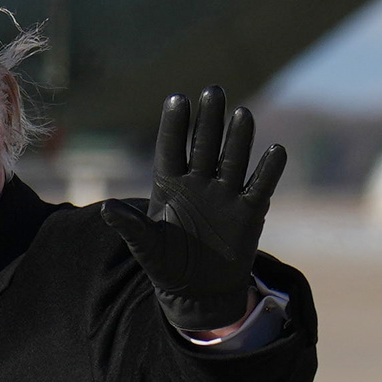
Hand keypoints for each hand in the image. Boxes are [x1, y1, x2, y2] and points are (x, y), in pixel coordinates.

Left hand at [100, 85, 286, 330]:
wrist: (197, 291)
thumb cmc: (165, 264)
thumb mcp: (145, 246)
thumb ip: (129, 226)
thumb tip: (105, 208)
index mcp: (169, 185)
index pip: (170, 149)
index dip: (174, 125)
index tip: (177, 98)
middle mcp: (198, 183)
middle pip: (204, 145)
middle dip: (208, 120)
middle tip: (212, 90)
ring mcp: (224, 195)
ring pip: (232, 159)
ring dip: (238, 138)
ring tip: (241, 113)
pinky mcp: (249, 212)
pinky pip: (260, 187)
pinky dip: (268, 170)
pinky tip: (276, 150)